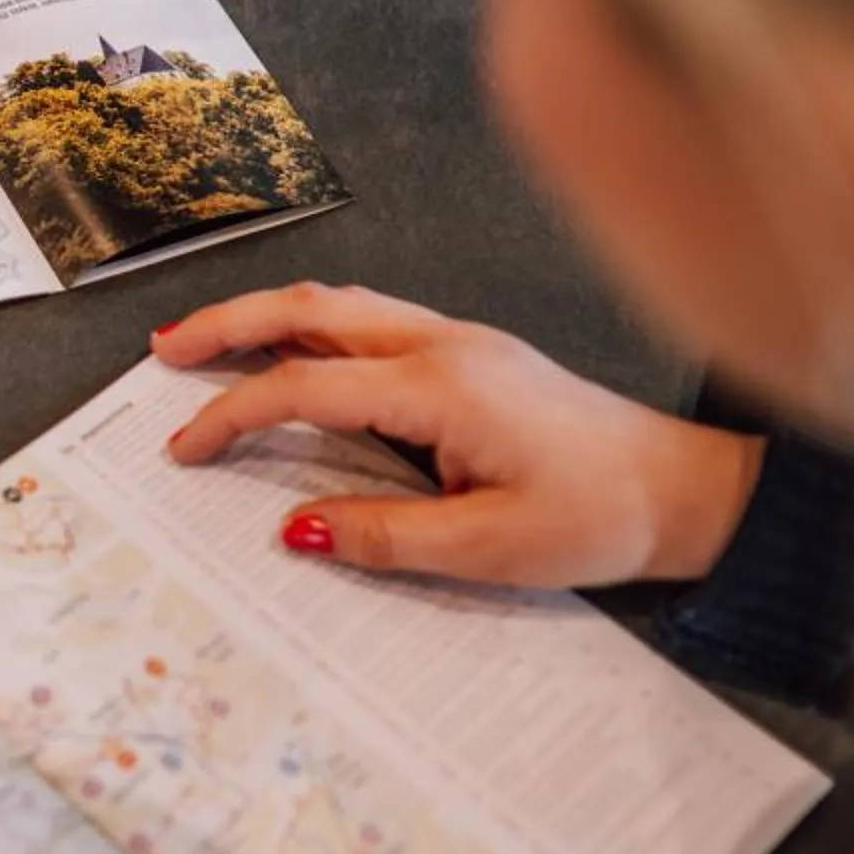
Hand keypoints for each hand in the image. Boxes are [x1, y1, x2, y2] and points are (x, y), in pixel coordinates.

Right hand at [154, 284, 763, 586]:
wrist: (688, 488)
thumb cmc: (601, 516)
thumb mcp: (488, 548)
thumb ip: (383, 537)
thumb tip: (295, 527)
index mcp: (440, 387)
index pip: (305, 388)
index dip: (234, 416)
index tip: (186, 449)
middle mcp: (443, 345)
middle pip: (311, 309)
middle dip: (229, 322)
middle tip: (166, 350)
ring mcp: (459, 340)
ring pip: (340, 305)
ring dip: (267, 316)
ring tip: (209, 342)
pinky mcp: (473, 353)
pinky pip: (371, 321)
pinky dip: (312, 328)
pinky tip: (293, 352)